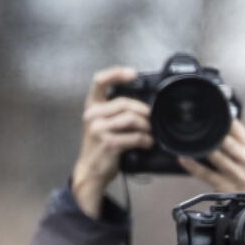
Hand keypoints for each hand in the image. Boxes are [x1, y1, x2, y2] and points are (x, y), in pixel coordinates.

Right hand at [71, 66, 152, 219]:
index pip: (99, 81)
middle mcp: (92, 114)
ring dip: (146, 127)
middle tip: (151, 120)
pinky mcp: (108, 143)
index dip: (116, 73)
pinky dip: (145, 140)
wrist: (92, 170)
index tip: (133, 73)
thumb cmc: (102, 146)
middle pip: (125, 103)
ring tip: (150, 134)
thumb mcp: (104, 124)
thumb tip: (144, 106)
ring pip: (132, 119)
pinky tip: (147, 144)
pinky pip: (135, 137)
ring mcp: (99, 129)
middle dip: (143, 111)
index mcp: (92, 106)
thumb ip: (116, 112)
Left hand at [179, 120, 244, 192]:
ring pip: (216, 156)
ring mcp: (237, 174)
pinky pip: (206, 174)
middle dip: (210, 132)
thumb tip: (219, 120)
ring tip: (187, 139)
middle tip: (193, 123)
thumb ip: (239, 140)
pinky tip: (184, 158)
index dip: (220, 117)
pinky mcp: (226, 186)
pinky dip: (193, 166)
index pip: (236, 127)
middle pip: (226, 140)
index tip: (206, 111)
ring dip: (201, 147)